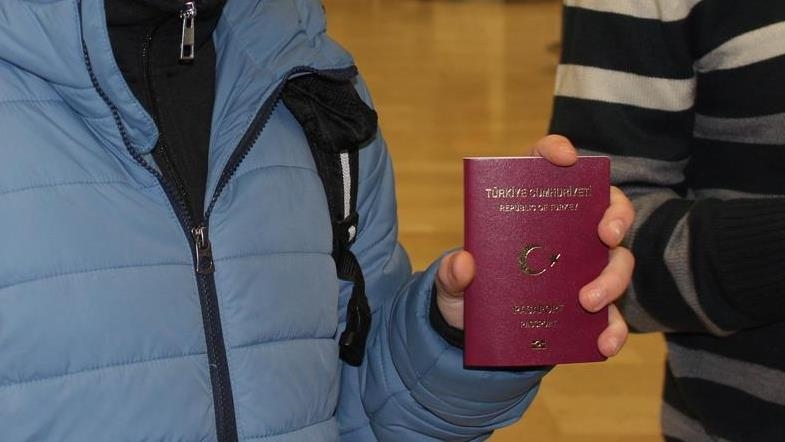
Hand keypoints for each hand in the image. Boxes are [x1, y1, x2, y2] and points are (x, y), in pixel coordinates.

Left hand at [435, 135, 634, 357]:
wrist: (474, 334)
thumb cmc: (466, 292)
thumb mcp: (451, 283)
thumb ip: (452, 274)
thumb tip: (465, 265)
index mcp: (528, 207)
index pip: (544, 164)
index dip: (556, 152)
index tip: (564, 159)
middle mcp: (565, 231)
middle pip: (604, 207)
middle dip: (615, 215)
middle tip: (605, 235)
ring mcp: (583, 268)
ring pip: (617, 260)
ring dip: (612, 278)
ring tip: (588, 301)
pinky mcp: (591, 307)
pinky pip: (613, 317)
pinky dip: (613, 330)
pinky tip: (602, 345)